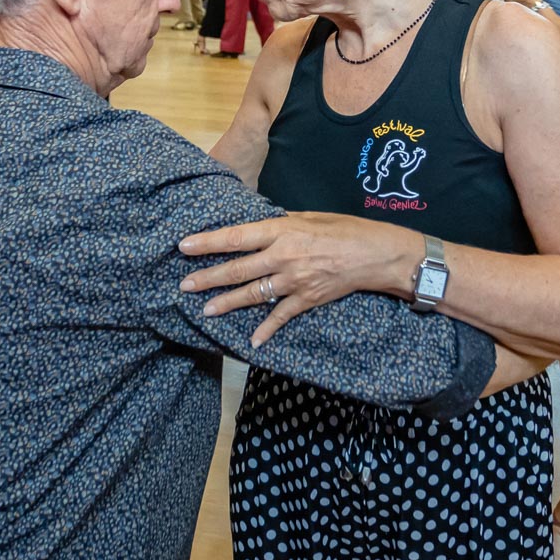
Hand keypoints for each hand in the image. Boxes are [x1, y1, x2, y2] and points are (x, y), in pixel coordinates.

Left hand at [177, 211, 420, 347]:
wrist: (375, 254)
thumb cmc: (344, 229)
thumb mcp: (309, 217)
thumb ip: (281, 224)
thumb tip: (258, 228)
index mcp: (282, 230)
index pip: (236, 237)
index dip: (208, 242)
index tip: (184, 247)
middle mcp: (283, 256)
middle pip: (238, 269)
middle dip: (208, 278)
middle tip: (184, 286)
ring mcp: (294, 280)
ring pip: (253, 294)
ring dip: (227, 303)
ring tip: (206, 310)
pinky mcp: (307, 299)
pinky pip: (281, 316)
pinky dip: (266, 330)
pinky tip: (252, 342)